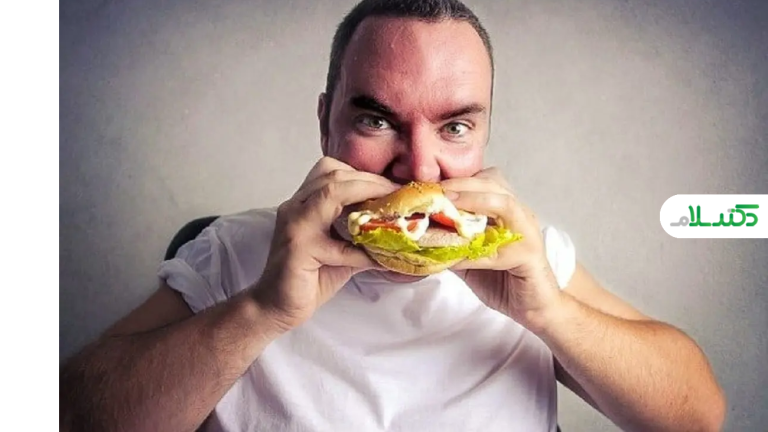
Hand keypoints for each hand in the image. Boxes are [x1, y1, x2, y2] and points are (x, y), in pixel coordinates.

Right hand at [252, 157, 397, 329]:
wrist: (275, 307)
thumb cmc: (309, 278)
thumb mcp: (343, 251)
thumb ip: (364, 236)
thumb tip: (401, 232)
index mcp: (304, 202)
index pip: (333, 171)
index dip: (365, 175)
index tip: (393, 188)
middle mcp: (296, 206)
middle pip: (335, 175)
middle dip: (372, 181)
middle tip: (398, 194)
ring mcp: (295, 223)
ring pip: (332, 191)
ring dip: (367, 194)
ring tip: (391, 208)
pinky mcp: (298, 247)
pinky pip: (337, 240)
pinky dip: (361, 247)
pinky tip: (376, 257)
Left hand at [441, 168, 561, 327]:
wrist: (534, 309)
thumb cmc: (502, 281)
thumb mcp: (468, 258)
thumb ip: (450, 244)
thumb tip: (419, 237)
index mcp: (505, 210)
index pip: (485, 181)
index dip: (457, 180)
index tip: (429, 186)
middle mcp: (519, 215)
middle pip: (493, 183)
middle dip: (461, 184)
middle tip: (435, 192)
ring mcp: (527, 232)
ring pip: (503, 203)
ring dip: (473, 201)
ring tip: (447, 206)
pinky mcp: (529, 254)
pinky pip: (500, 246)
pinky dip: (474, 251)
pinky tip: (455, 258)